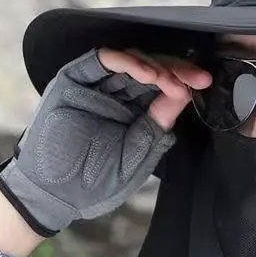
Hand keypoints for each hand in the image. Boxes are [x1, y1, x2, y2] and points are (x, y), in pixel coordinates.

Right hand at [0, 45, 211, 237]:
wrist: (53, 196)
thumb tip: (183, 95)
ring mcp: (96, 88)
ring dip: (153, 65)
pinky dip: (124, 60)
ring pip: (130, 61)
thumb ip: (155, 127)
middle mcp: (118, 97)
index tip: (202, 84)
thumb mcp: (135, 157)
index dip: (183, 84)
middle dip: (176, 71)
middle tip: (195, 77)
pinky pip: (101, 61)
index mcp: (135, 116)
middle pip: (151, 71)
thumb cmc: (94, 184)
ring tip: (168, 79)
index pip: (163, 91)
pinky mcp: (74, 80)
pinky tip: (144, 72)